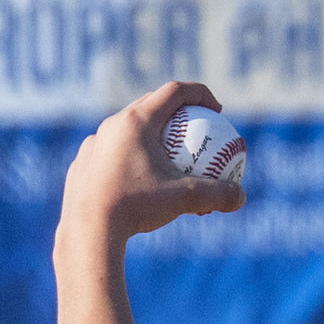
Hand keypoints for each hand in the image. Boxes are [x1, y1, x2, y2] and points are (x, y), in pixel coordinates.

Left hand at [58, 81, 246, 242]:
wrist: (87, 231)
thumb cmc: (136, 208)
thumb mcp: (182, 201)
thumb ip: (215, 195)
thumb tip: (241, 197)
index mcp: (137, 121)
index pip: (174, 92)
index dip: (200, 94)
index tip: (216, 111)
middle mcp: (112, 125)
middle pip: (149, 104)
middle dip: (176, 112)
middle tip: (193, 129)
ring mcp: (93, 144)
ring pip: (126, 131)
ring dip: (149, 137)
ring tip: (164, 158)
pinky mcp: (81, 165)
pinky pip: (109, 155)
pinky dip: (127, 161)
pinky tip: (137, 182)